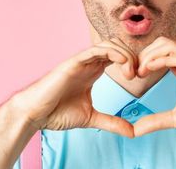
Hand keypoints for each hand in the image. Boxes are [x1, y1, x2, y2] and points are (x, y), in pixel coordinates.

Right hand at [4, 38, 138, 136]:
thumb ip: (111, 122)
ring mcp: (81, 61)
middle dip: (133, 57)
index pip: (118, 56)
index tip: (140, 79)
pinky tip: (122, 64)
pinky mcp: (73, 62)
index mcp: (93, 71)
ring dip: (125, 55)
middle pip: (117, 46)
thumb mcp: (91, 118)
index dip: (133, 63)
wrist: (35, 114)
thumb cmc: (56, 113)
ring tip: (130, 74)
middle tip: (138, 76)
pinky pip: (95, 49)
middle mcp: (88, 63)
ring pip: (109, 44)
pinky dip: (112, 52)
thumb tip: (132, 132)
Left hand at [133, 36, 175, 135]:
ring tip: (139, 71)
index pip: (159, 51)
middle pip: (161, 43)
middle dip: (143, 54)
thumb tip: (135, 130)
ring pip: (168, 45)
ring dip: (149, 55)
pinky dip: (161, 60)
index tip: (132, 75)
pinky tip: (150, 69)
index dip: (143, 59)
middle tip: (132, 72)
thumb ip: (156, 121)